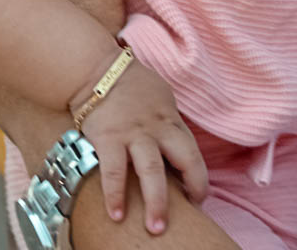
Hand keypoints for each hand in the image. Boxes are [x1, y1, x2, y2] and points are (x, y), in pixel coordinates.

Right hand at [74, 57, 207, 234]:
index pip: (193, 151)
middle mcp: (157, 127)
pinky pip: (113, 171)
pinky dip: (115, 195)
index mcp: (170, 118)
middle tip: (193, 212)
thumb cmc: (130, 82)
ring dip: (156, 201)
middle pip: (185, 158)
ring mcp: (133, 134)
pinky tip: (116, 215)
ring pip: (151, 170)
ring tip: (156, 228)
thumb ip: (168, 120)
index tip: (197, 197)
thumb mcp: (160, 96)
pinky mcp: (108, 138)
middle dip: (193, 187)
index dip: (199, 177)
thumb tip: (176, 143)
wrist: (97, 69)